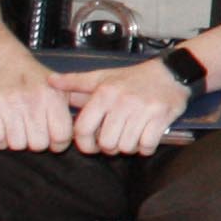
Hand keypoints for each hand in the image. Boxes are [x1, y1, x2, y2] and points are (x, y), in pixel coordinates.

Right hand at [0, 54, 77, 152]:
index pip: (61, 137)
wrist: (4, 62)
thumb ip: (79, 105)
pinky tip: (3, 128)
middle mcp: (33, 100)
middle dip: (37, 141)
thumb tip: (98, 125)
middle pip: (39, 145)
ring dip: (17, 140)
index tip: (53, 138)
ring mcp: (9, 103)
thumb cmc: (36, 81)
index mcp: (53, 97)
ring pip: (17, 144)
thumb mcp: (61, 88)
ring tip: (18, 126)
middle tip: (33, 130)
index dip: (58, 143)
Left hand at [68, 59, 190, 156]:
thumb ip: (75, 82)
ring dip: (128, 148)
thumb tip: (50, 81)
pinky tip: (145, 139)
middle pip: (106, 142)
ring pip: (126, 146)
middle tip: (114, 141)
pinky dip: (145, 148)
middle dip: (109, 147)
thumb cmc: (133, 78)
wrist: (171, 73)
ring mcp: (142, 111)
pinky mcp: (161, 118)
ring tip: (130, 138)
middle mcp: (122, 102)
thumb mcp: (102, 76)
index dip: (85, 144)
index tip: (91, 146)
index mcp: (104, 93)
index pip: (83, 129)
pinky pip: (147, 145)